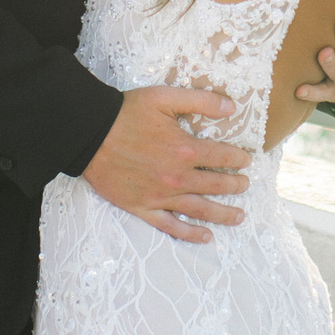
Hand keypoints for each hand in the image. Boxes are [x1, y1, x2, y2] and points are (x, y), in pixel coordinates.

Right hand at [83, 84, 249, 242]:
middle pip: (215, 185)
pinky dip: (189, 234)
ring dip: (223, 214)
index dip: (237, 158)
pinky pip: (170, 226)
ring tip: (239, 217)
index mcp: (185, 149)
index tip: (245, 160)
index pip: (222, 157)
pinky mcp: (142, 208)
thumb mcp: (164, 98)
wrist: (89, 133)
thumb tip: (232, 107)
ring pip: (200, 209)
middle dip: (235, 185)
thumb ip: (201, 101)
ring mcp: (160, 196)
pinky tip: (205, 236)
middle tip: (245, 185)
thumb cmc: (126, 113)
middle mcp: (177, 177)